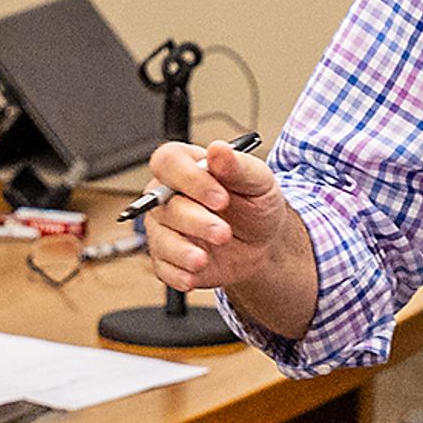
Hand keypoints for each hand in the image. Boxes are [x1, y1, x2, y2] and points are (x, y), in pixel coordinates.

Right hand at [140, 137, 297, 306]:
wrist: (263, 243)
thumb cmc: (255, 204)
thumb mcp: (258, 182)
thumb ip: (237, 166)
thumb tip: (219, 149)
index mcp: (186, 166)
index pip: (169, 163)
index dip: (190, 180)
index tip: (221, 198)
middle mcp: (168, 195)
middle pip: (162, 204)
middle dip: (194, 221)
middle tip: (223, 233)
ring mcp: (164, 227)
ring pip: (159, 237)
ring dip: (182, 251)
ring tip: (204, 258)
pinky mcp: (166, 258)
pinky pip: (162, 267)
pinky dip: (178, 273)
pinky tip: (195, 273)